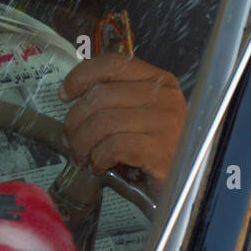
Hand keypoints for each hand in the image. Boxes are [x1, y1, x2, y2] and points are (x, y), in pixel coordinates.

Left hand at [58, 54, 185, 196]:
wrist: (185, 186)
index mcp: (160, 81)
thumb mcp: (140, 116)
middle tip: (72, 141)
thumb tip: (73, 97)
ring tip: (82, 157)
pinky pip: (114, 146)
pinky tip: (99, 166)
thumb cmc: (157, 150)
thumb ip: (117, 101)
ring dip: (83, 143)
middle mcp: (166, 97)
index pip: (114, 63)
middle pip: (102, 95)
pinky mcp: (162, 151)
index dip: (81, 76)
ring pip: (103, 121)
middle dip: (75, 121)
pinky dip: (98, 158)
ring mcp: (167, 124)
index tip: (64, 94)